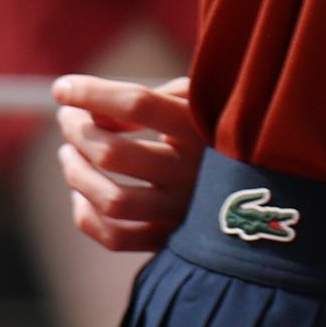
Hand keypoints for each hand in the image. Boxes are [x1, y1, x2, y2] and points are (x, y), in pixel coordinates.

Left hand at [53, 71, 203, 254]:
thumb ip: (150, 98)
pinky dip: (86, 215)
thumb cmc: (215, 132)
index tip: (62, 87)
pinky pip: (115, 236)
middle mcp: (192, 172)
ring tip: (68, 153)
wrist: (263, 188)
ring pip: (110, 200)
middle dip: (77, 131)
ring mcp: (180, 210)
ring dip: (75, 173)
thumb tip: (91, 112)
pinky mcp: (170, 238)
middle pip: (113, 153)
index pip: (137, 104)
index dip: (92, 92)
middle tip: (67, 118)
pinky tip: (81, 195)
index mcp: (202, 129)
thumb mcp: (197, 101)